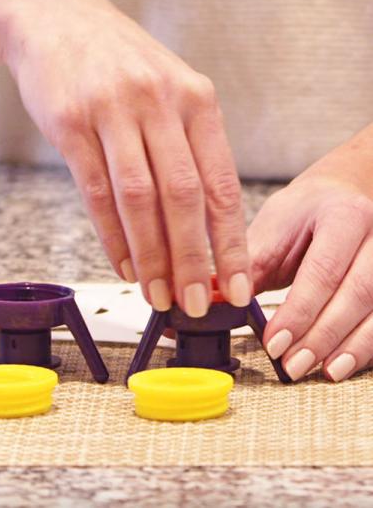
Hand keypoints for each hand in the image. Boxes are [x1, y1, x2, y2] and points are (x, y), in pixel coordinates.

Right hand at [3, 0, 250, 316]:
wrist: (57, 24)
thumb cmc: (118, 67)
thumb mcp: (168, 91)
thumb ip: (188, 148)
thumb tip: (205, 226)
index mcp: (195, 99)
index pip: (220, 183)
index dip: (231, 241)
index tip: (237, 284)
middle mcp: (158, 102)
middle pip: (182, 197)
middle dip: (191, 259)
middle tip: (192, 302)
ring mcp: (111, 111)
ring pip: (138, 199)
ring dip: (150, 255)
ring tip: (156, 294)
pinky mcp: (70, 124)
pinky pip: (95, 191)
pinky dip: (111, 236)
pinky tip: (123, 263)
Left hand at [249, 125, 372, 380]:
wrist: (342, 196)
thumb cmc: (302, 216)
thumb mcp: (271, 231)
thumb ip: (247, 267)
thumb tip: (210, 303)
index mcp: (342, 215)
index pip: (322, 270)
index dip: (299, 312)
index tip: (273, 343)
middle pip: (358, 293)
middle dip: (322, 335)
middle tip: (293, 365)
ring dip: (350, 347)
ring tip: (321, 371)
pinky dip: (365, 346)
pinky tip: (341, 364)